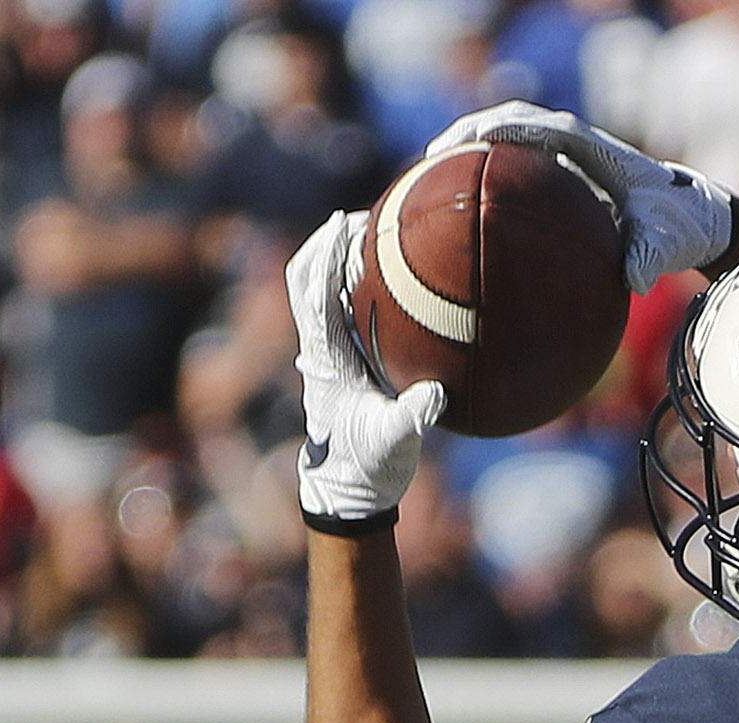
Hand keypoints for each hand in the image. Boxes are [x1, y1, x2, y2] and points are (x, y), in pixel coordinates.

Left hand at [288, 216, 442, 530]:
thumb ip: (412, 418)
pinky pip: (335, 307)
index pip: (317, 296)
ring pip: (313, 290)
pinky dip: (348, 281)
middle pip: (303, 280)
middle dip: (323, 242)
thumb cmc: (368, 467)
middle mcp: (318, 350)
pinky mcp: (335, 359)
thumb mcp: (394, 443)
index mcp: (327, 360)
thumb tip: (434, 395)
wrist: (346, 490)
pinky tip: (381, 270)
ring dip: (331, 258)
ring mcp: (323, 353)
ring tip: (367, 232)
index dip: (327, 256)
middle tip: (356, 216)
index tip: (344, 222)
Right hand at [422, 104, 738, 290]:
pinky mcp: (559, 181)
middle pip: (512, 126)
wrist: (690, 217)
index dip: (504, 130)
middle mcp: (574, 147)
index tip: (472, 141)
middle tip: (432, 160)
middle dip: (471, 136)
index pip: (539, 127)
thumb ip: (650, 256)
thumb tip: (635, 280)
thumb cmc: (676, 225)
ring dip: (473, 159)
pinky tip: (462, 222)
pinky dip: (488, 189)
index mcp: (592, 149)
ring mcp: (564, 162)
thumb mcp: (667, 242)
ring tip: (431, 182)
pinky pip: (517, 178)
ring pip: (510, 147)